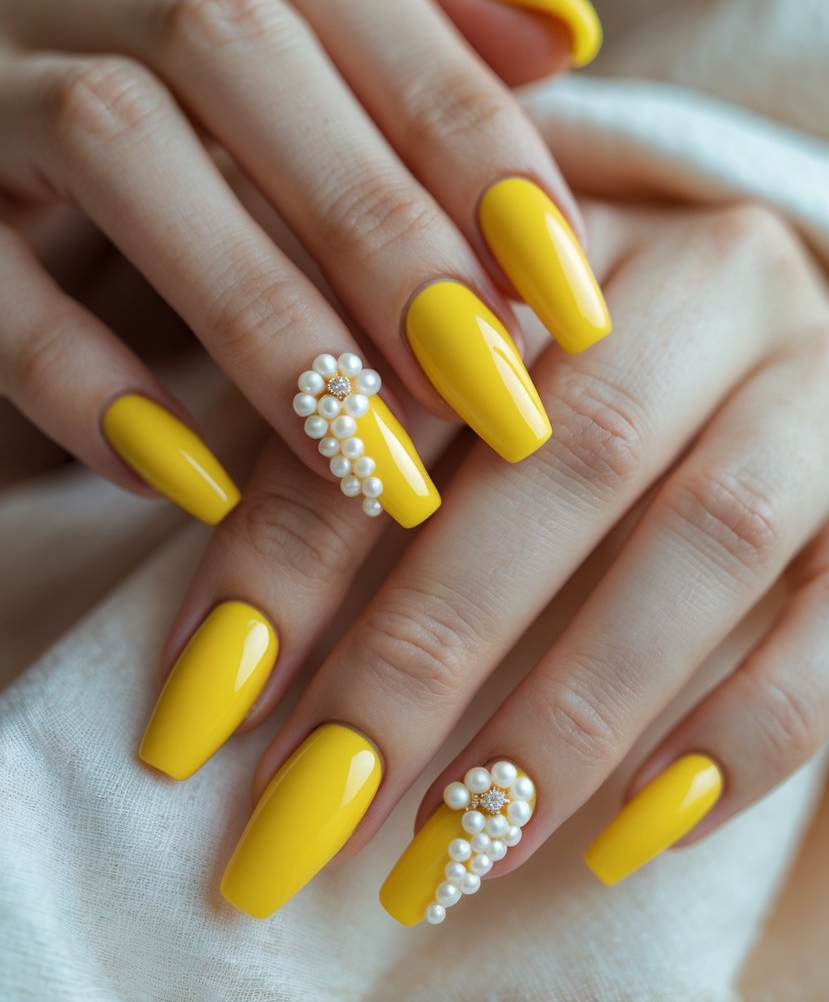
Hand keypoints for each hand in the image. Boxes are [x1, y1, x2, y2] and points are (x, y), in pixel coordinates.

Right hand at [0, 0, 606, 524]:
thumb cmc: (144, 123)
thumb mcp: (264, 70)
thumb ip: (399, 47)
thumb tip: (562, 33)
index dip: (470, 131)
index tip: (567, 286)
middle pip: (244, 52)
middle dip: (385, 230)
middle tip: (490, 388)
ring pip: (117, 146)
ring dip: (264, 314)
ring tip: (372, 458)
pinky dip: (91, 383)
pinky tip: (197, 479)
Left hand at [141, 192, 828, 921]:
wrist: (766, 327)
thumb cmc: (563, 361)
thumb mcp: (445, 372)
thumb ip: (337, 456)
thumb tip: (218, 660)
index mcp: (562, 235)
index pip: (415, 384)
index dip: (302, 541)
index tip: (209, 693)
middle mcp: (709, 283)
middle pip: (566, 459)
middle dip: (428, 647)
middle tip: (315, 801)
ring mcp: (815, 381)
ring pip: (708, 539)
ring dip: (572, 710)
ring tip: (456, 847)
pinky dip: (742, 733)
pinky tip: (635, 832)